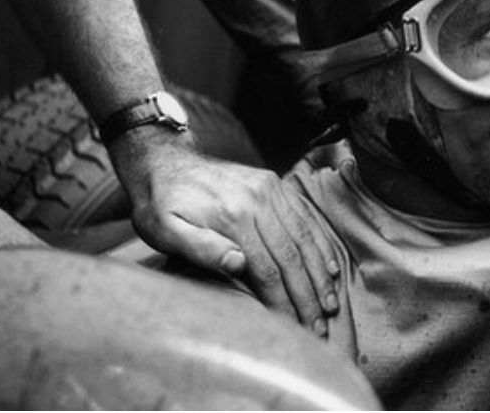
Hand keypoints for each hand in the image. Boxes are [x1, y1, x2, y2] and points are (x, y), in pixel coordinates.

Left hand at [110, 127, 341, 336]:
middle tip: (319, 326)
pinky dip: (321, 244)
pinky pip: (306, 217)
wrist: (163, 162)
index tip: (292, 327)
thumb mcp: (163, 230)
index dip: (282, 301)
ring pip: (305, 238)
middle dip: (308, 295)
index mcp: (233, 215)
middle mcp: (258, 199)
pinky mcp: (275, 185)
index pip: (267, 268)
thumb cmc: (159, 205)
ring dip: (320, 274)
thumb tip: (238, 264)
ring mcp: (270, 189)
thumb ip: (200, 248)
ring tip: (330, 304)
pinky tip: (330, 267)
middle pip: (292, 256)